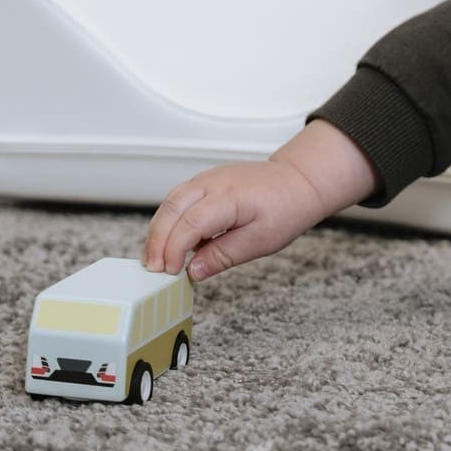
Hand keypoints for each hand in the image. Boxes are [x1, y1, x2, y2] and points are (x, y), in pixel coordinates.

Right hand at [143, 120, 377, 281]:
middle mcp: (214, 182)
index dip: (174, 249)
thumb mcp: (260, 241)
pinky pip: (180, 198)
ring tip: (156, 260)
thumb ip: (223, 256)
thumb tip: (192, 271)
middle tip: (153, 270)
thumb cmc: (285, 209)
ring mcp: (208, 178)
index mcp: (230, 196)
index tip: (170, 272)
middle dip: (157, 240)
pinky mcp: (207, 181)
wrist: (298, 182)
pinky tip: (172, 242)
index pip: (190, 223)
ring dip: (158, 229)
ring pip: (171, 200)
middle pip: (172, 208)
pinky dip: (170, 219)